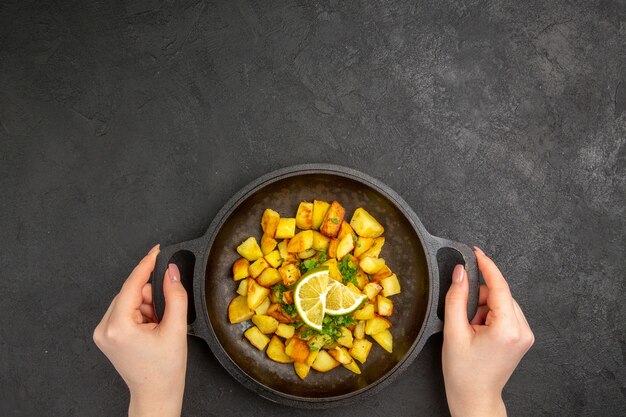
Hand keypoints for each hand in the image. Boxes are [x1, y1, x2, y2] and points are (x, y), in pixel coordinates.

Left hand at [93, 245, 187, 416]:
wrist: (156, 394)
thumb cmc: (165, 370)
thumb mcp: (176, 328)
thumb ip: (175, 295)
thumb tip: (171, 271)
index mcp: (118, 326)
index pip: (132, 284)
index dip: (146, 265)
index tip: (156, 250)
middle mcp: (104, 328)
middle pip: (131, 292)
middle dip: (152, 298)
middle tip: (165, 317)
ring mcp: (102, 332)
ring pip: (130, 300)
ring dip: (147, 307)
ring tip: (157, 328)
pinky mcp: (106, 335)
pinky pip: (125, 311)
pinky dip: (141, 314)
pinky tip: (150, 329)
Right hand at [442, 247, 533, 416]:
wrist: (474, 397)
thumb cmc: (463, 372)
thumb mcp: (453, 331)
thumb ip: (456, 297)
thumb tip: (460, 272)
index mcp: (507, 328)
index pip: (499, 286)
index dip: (487, 266)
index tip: (476, 252)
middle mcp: (522, 330)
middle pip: (499, 293)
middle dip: (478, 299)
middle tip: (464, 319)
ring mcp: (525, 334)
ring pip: (501, 302)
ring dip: (483, 308)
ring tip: (472, 330)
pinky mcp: (522, 337)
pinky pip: (505, 313)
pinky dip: (490, 315)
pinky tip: (480, 332)